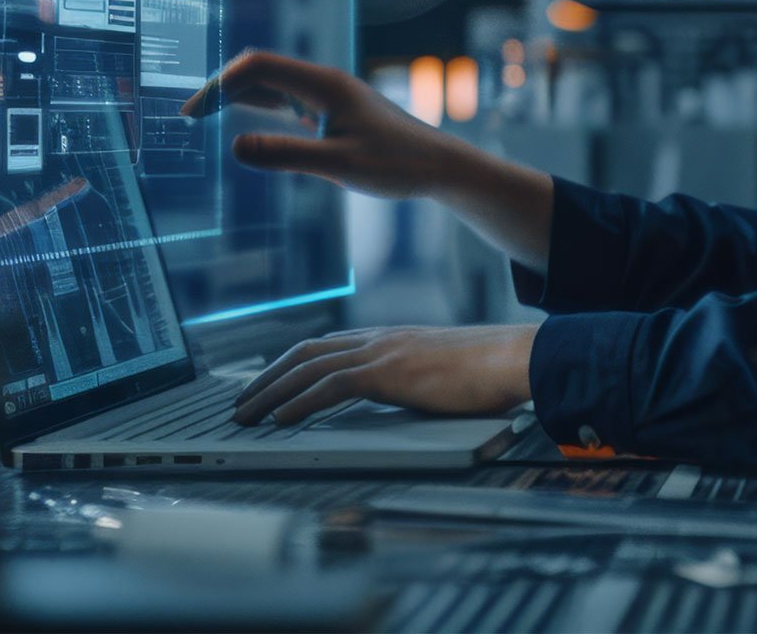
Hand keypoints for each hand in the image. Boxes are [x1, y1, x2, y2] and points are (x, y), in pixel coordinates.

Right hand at [182, 51, 557, 268]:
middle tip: (187, 115)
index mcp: (323, 86)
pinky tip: (246, 122)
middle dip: (221, 87)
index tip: (192, 114)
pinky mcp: (335, 111)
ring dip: (238, 96)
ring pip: (273, 84)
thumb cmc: (398, 166)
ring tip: (203, 115)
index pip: (258, 68)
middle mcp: (324, 83)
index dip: (220, 85)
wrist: (440, 167)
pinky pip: (288, 100)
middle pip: (260, 70)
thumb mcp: (339, 165)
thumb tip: (235, 148)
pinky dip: (260, 107)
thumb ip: (288, 156)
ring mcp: (330, 96)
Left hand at [231, 325, 535, 426]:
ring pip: (309, 367)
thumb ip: (416, 380)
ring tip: (247, 416)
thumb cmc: (491, 369)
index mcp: (391, 337)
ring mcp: (382, 352)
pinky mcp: (388, 372)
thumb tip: (405, 400)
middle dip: (268, 377)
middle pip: (305, 351)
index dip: (291, 364)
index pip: (326, 345)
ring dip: (271, 392)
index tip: (270, 383)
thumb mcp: (442, 372)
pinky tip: (281, 419)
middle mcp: (380, 338)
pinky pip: (330, 387)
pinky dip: (299, 402)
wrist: (514, 357)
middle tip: (243, 403)